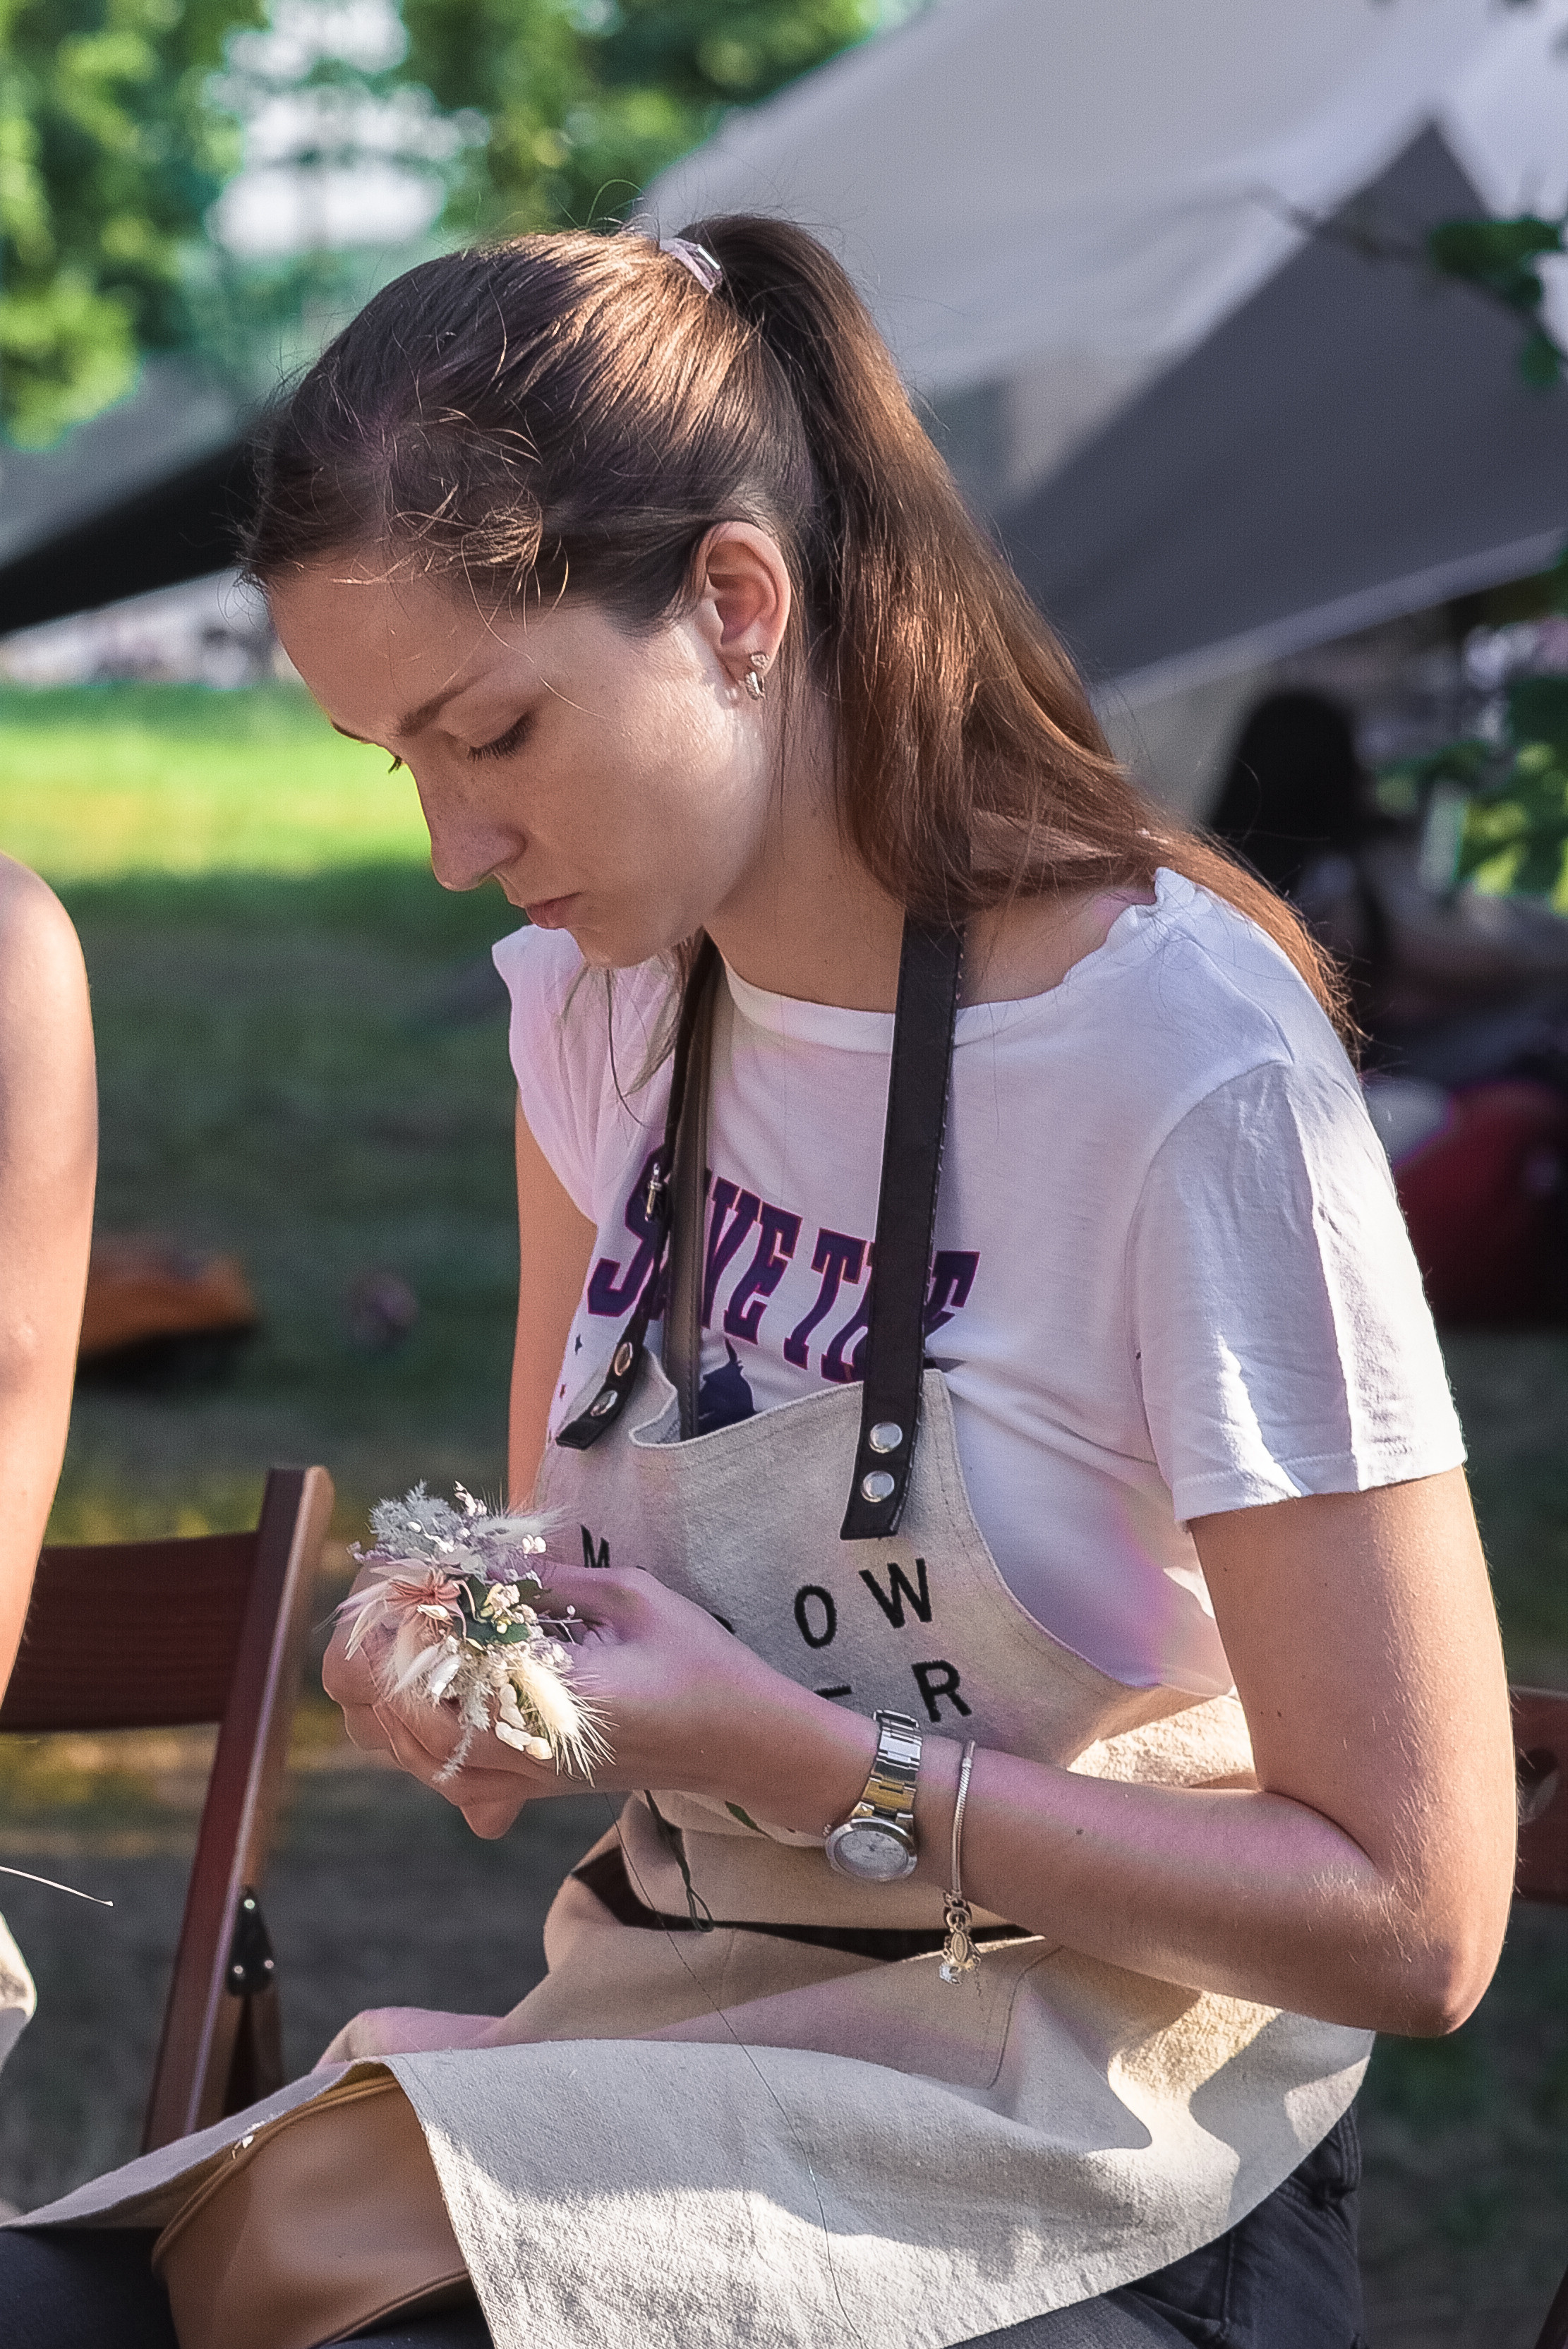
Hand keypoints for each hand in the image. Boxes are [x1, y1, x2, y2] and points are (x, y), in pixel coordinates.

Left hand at [323, 1559, 876, 1841]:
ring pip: (401, 1749)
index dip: (405, 1612)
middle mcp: (515, 1753)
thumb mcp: (628, 1596)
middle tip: (403, 1595)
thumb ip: (543, 1580)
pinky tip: (437, 1681)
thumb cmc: (698, 1664)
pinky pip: (438, 1771)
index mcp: (540, 1701)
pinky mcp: (522, 1790)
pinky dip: (414, 1727)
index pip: (427, 1664)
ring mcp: (515, 1780)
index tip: (418, 1570)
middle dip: (376, 1649)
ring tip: (412, 1629)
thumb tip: (473, 1556)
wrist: (744, 1743)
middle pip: (389, 1714)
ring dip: (387, 1686)